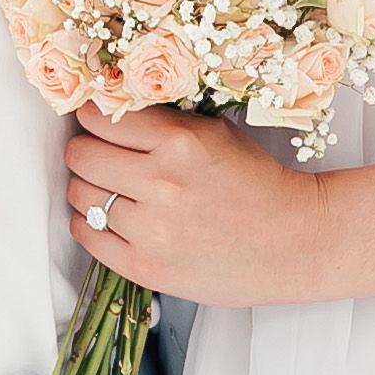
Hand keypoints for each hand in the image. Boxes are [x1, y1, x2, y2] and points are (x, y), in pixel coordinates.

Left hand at [61, 98, 337, 308]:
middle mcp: (162, 183)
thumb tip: (105, 107)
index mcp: (181, 142)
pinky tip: (112, 218)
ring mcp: (152, 230)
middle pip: (80, 156)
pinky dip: (90, 223)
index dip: (93, 117)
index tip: (98, 122)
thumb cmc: (257, 184)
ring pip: (79, 195)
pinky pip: (86, 235)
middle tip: (102, 156)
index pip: (98, 117)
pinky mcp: (146, 268)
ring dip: (89, 188)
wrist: (295, 242)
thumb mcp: (215, 134)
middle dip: (87, 151)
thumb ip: (162, 122)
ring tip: (113, 189)